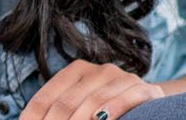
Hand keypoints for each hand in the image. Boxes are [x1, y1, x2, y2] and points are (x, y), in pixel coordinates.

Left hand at [20, 60, 165, 119]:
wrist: (151, 102)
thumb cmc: (108, 108)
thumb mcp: (82, 106)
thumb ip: (62, 112)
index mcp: (76, 71)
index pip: (46, 98)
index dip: (33, 118)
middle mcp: (97, 70)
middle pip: (66, 102)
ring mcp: (121, 78)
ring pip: (92, 102)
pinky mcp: (144, 89)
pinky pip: (124, 99)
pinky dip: (111, 111)